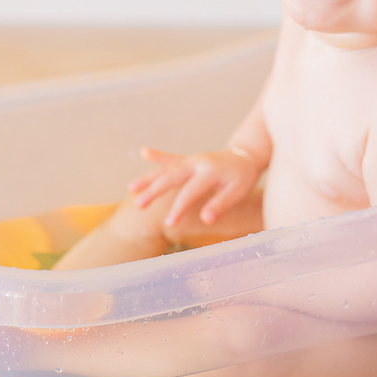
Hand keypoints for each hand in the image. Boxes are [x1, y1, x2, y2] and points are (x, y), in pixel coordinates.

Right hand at [128, 146, 261, 226]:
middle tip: (139, 205)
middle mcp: (196, 163)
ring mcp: (191, 160)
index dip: (179, 208)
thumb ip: (221, 205)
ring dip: (149, 178)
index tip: (170, 224)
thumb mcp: (237, 192)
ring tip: (132, 188)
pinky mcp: (188, 159)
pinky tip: (144, 152)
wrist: (244, 156)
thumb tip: (206, 220)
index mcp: (209, 172)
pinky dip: (157, 156)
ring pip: (166, 168)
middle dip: (154, 191)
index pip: (190, 192)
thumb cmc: (242, 177)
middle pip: (171, 177)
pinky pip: (170, 157)